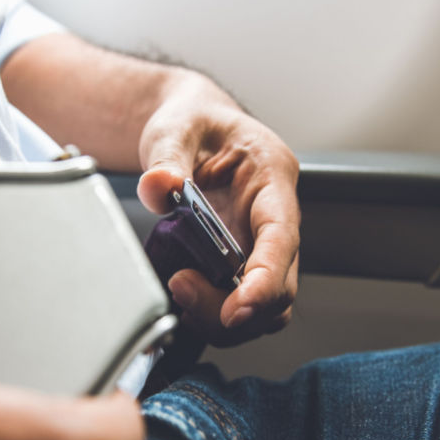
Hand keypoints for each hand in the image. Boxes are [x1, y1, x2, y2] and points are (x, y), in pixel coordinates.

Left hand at [137, 75, 299, 346]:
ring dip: (223, 317)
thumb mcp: (175, 128)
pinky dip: (212, 314)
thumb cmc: (195, 122)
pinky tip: (182, 298)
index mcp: (272, 177)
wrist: (190, 127)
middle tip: (181, 288)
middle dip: (237, 307)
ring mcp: (259, 245)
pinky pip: (239, 304)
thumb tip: (157, 187)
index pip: (282, 238)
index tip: (238, 308)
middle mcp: (274, 218)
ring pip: (265, 307)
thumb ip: (166, 159)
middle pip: (280, 286)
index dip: (265, 279)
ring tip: (178, 291)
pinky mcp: (239, 263)